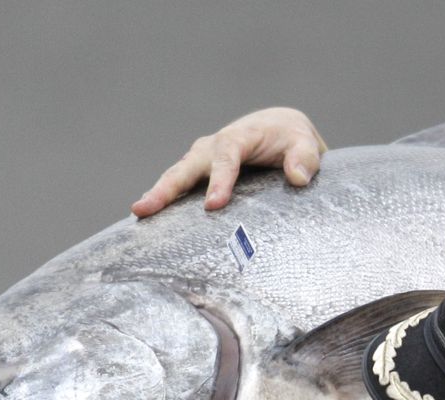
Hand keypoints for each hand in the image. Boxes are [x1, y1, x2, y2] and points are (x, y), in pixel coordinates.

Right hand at [131, 106, 326, 216]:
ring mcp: (203, 160)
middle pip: (187, 166)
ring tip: (139, 216)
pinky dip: (165, 202)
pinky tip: (152, 223)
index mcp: (240, 137)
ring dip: (158, 196)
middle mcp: (214, 146)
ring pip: (177, 177)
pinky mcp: (200, 174)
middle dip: (166, 188)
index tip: (213, 205)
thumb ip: (304, 159)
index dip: (219, 179)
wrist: (279, 131)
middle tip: (144, 209)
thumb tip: (297, 178)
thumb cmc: (292, 140)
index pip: (227, 156)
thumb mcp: (305, 144)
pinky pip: (180, 187)